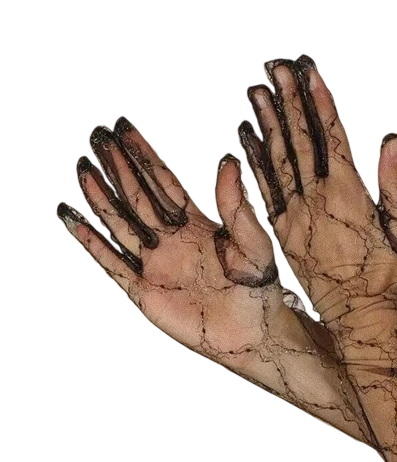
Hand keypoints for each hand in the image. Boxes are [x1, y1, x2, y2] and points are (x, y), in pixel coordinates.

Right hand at [57, 119, 367, 433]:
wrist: (254, 334)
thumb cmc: (260, 290)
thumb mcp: (253, 242)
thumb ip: (236, 205)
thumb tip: (227, 161)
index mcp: (197, 224)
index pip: (163, 182)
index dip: (143, 155)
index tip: (123, 127)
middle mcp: (172, 240)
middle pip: (137, 197)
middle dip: (118, 167)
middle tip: (96, 135)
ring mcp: (155, 264)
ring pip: (120, 223)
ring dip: (101, 197)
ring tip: (82, 167)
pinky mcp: (143, 290)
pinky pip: (111, 261)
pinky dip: (90, 240)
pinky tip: (71, 216)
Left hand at [239, 56, 396, 348]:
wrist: (362, 320)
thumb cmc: (391, 278)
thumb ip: (396, 183)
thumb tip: (394, 138)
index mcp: (348, 198)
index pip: (330, 139)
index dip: (317, 102)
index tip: (306, 70)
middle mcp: (316, 204)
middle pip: (299, 143)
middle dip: (287, 102)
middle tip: (275, 67)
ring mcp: (297, 219)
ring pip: (278, 162)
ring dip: (266, 124)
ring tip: (255, 91)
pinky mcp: (285, 235)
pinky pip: (266, 190)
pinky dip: (255, 162)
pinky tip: (246, 138)